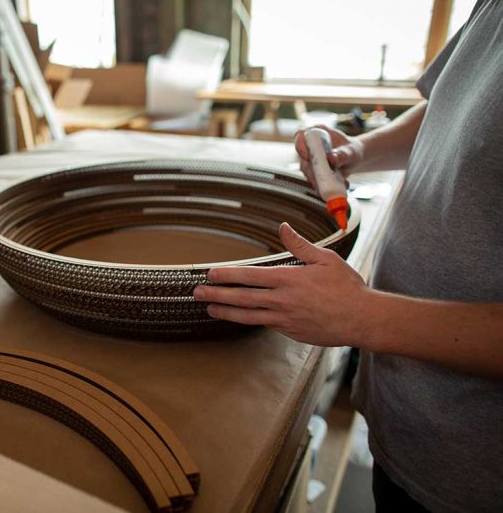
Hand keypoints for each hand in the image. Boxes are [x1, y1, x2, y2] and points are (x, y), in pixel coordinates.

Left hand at [193, 223, 372, 346]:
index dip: (227, 275)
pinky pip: (265, 324)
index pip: (249, 276)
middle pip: (241, 297)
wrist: (363, 319)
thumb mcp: (325, 259)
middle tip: (196, 293)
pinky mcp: (290, 332)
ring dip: (225, 312)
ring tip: (209, 309)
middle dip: (216, 295)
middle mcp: (282, 300)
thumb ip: (299, 245)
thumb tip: (282, 228)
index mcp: (289, 279)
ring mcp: (285, 319)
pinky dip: (249, 320)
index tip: (210, 274)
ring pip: (248, 316)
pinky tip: (238, 317)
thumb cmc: (347, 287)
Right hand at [294, 125, 364, 190]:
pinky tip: (340, 184)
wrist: (353, 160)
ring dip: (323, 181)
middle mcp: (309, 146)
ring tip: (342, 182)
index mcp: (317, 132)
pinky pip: (315, 182)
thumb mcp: (351, 151)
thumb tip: (331, 159)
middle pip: (304, 159)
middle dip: (314, 171)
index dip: (301, 146)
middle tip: (328, 179)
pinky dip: (326, 186)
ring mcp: (309, 161)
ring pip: (308, 173)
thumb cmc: (351, 150)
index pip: (301, 136)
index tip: (308, 156)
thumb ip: (342, 154)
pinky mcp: (311, 173)